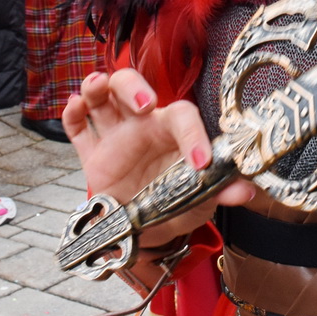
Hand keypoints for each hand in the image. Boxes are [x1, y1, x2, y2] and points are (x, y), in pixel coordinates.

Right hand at [63, 69, 254, 246]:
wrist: (145, 230)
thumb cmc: (175, 202)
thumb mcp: (200, 199)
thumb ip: (220, 190)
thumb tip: (245, 191)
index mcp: (171, 131)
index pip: (182, 116)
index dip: (193, 135)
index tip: (200, 162)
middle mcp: (140, 125)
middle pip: (131, 85)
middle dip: (134, 87)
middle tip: (144, 104)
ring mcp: (113, 136)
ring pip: (100, 96)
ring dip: (96, 86)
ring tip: (96, 86)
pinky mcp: (92, 155)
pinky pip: (76, 127)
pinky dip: (71, 113)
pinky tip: (75, 106)